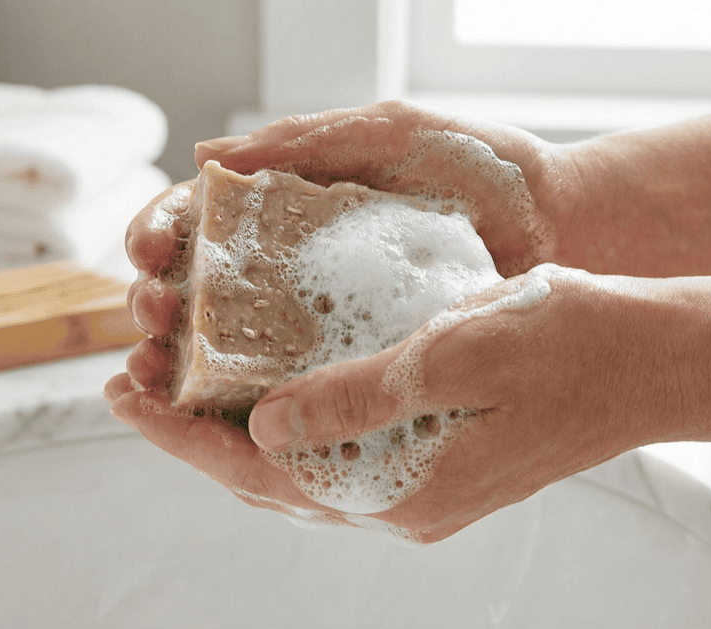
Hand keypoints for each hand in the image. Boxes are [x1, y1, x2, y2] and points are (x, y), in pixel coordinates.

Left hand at [107, 265, 670, 542]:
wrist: (656, 364)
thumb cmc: (568, 345)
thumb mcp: (454, 356)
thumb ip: (355, 396)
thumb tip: (262, 427)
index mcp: (402, 488)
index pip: (260, 473)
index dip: (183, 434)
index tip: (124, 394)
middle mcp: (403, 505)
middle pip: (268, 481)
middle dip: (193, 435)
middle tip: (130, 384)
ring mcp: (422, 490)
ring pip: (299, 473)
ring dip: (233, 433)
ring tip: (177, 387)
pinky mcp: (438, 466)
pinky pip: (338, 458)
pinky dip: (287, 428)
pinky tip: (264, 393)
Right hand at [121, 100, 580, 400]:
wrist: (562, 222)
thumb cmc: (481, 167)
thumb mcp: (390, 135)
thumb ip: (305, 142)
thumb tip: (204, 158)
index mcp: (291, 204)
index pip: (201, 221)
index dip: (162, 235)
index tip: (148, 251)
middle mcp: (297, 266)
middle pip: (199, 291)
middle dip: (160, 305)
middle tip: (152, 319)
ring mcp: (327, 319)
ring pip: (232, 349)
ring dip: (183, 364)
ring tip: (156, 375)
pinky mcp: (362, 364)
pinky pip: (293, 390)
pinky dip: (246, 403)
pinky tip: (220, 412)